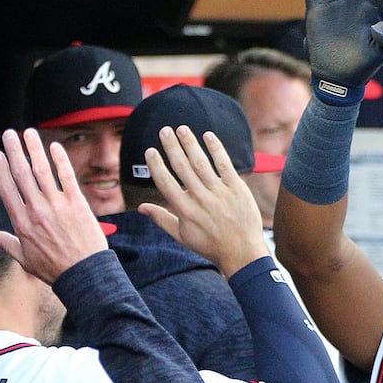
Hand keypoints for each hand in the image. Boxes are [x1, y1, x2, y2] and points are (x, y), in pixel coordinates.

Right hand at [0, 128, 107, 282]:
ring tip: (28, 133)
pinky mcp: (77, 204)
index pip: (6, 189)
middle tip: (9, 134)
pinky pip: (67, 177)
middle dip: (14, 151)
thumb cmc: (55, 268)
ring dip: (34, 149)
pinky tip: (54, 147)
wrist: (84, 274)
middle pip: (21, 174)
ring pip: (42, 171)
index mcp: (22, 222)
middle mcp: (36, 210)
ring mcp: (57, 205)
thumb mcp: (24, 258)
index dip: (0, 169)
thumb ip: (4, 242)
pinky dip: (60, 160)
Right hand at [137, 125, 268, 276]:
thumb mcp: (182, 236)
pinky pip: (224, 165)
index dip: (156, 165)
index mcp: (185, 210)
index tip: (150, 150)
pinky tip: (208, 136)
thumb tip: (141, 207)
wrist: (242, 253)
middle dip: (172, 147)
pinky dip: (216, 149)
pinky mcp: (237, 189)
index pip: (165, 183)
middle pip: (182, 167)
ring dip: (190, 144)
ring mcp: (220, 193)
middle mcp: (201, 199)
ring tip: (182, 129)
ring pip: (201, 163)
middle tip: (164, 130)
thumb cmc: (210, 245)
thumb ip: (162, 218)